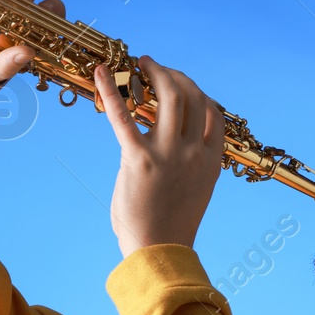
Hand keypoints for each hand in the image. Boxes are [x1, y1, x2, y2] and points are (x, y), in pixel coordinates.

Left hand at [93, 55, 224, 258]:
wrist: (158, 251)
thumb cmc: (170, 226)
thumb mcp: (195, 191)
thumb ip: (191, 164)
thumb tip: (173, 145)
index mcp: (210, 161)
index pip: (213, 114)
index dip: (198, 93)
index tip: (182, 85)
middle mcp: (193, 152)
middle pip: (192, 97)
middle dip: (175, 75)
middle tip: (155, 67)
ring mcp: (169, 154)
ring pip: (170, 96)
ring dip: (156, 72)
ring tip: (141, 63)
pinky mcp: (138, 159)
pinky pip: (123, 117)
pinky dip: (110, 90)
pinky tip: (101, 72)